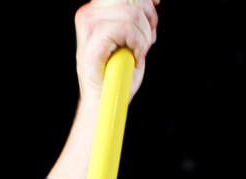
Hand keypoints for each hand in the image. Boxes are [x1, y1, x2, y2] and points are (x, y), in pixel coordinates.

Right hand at [48, 0, 159, 178]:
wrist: (103, 102)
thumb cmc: (117, 73)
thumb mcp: (131, 37)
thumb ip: (137, 15)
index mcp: (95, 9)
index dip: (145, 0)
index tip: (156, 7)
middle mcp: (89, 13)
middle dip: (147, 20)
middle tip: (145, 43)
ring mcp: (90, 24)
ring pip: (134, 14)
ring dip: (144, 37)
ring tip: (137, 53)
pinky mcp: (94, 38)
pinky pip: (128, 28)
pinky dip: (138, 44)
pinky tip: (134, 57)